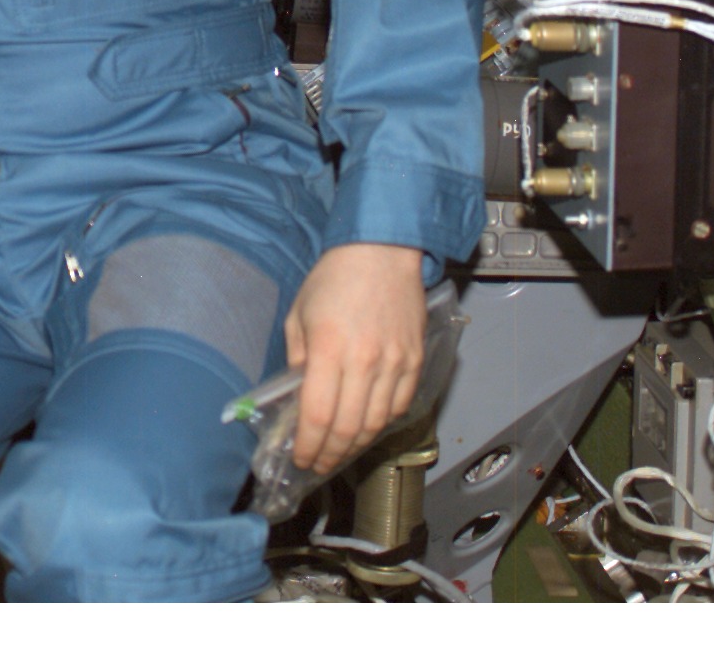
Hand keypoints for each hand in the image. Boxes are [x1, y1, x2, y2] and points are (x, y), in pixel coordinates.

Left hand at [281, 242, 425, 475]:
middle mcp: (364, 361)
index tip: (302, 459)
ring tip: (339, 451)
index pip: (318, 416)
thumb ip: (298, 358)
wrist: (382, 251)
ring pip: (376, 423)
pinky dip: (382, 423)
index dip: (309, 446)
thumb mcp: (299, 314)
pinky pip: (399, 406)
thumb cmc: (334, 278)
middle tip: (318, 463)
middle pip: (348, 428)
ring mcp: (394, 363)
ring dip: (355, 445)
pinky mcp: (415, 360)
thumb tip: (299, 396)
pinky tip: (366, 426)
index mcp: (329, 349)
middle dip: (330, 454)